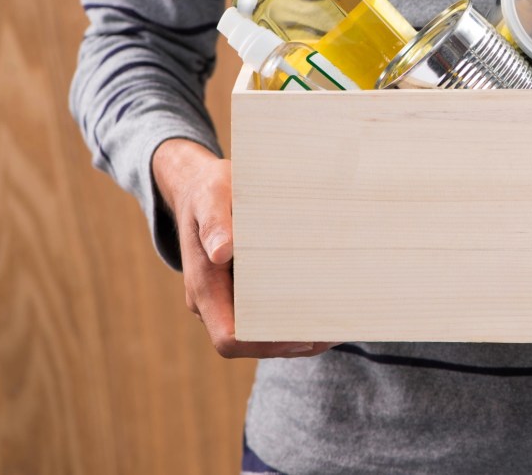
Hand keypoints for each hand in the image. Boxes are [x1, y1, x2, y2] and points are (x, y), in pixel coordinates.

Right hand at [152, 138, 338, 358]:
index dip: (265, 345)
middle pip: (250, 342)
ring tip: (335, 323)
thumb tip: (222, 252)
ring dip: (294, 332)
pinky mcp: (240, 288)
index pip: (229, 338)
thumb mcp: (211, 196)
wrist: (196, 186)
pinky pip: (263, 311)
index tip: (303, 337)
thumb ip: (215, 222)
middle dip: (290, 343)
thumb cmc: (207, 189)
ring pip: (259, 330)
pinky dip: (291, 313)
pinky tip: (322, 304)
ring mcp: (225, 297)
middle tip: (333, 332)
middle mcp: (212, 300)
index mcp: (202, 285)